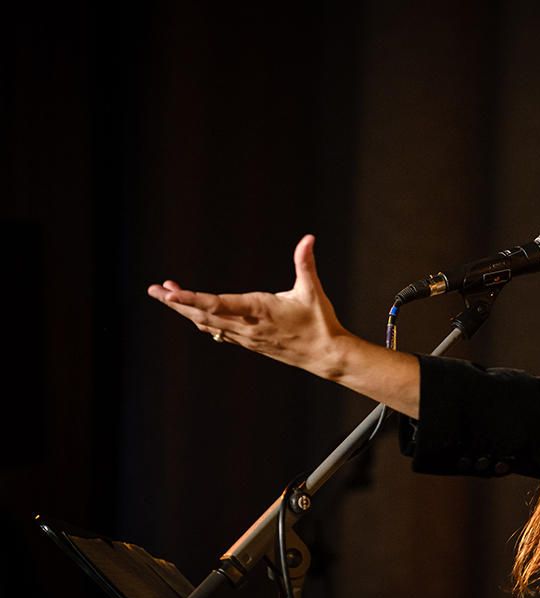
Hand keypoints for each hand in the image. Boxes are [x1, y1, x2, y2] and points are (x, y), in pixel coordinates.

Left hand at [147, 234, 350, 379]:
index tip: (169, 293)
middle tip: (153, 290)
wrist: (325, 355)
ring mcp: (246, 337)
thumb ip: (305, 263)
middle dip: (176, 302)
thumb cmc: (320, 322)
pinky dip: (201, 321)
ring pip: (207, 324)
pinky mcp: (249, 343)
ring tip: (166, 296)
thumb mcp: (312, 290)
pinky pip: (218, 332)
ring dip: (185, 310)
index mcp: (258, 310)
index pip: (217, 304)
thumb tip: (308, 238)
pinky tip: (193, 315)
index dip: (191, 298)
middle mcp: (247, 326)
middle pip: (202, 315)